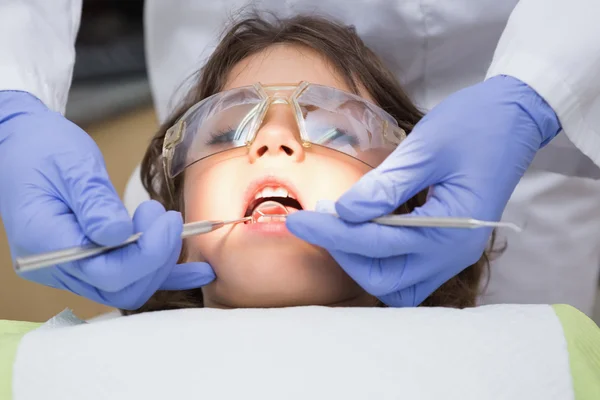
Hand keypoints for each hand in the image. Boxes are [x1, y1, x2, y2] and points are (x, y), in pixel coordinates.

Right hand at [0, 91, 213, 309]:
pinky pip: (128, 277)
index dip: (147, 252)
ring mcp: (70, 269)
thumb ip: (95, 203)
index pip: (106, 270)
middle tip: (165, 217)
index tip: (165, 219)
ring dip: (159, 263)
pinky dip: (163, 274)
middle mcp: (56, 267)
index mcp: (45, 242)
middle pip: (121, 287)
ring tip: (170, 225)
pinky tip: (197, 271)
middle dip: (156, 257)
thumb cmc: (41, 148)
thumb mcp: (71, 166)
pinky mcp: (87, 262)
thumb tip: (120, 235)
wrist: (20, 145)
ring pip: (127, 287)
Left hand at [286, 75, 560, 306]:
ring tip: (336, 231)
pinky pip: (409, 273)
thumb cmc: (474, 124)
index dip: (332, 232)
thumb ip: (386, 186)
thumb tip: (345, 212)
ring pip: (396, 285)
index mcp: (450, 228)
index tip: (300, 220)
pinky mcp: (449, 246)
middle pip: (384, 278)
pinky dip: (381, 262)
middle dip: (344, 253)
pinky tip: (362, 234)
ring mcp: (454, 253)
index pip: (376, 242)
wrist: (514, 118)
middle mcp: (453, 252)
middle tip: (315, 224)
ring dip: (362, 264)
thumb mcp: (425, 148)